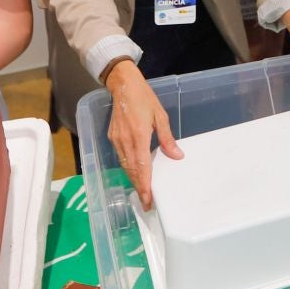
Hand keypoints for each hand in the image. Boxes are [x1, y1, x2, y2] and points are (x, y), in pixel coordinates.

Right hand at [104, 60, 180, 209]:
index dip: (145, 185)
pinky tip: (135, 172)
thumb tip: (177, 156)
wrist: (123, 85)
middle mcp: (125, 141)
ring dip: (133, 179)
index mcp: (139, 135)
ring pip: (125, 165)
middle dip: (139, 188)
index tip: (148, 200)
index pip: (142, 167)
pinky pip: (121, 157)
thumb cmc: (144, 98)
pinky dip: (128, 168)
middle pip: (132, 171)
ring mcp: (117, 140)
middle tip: (147, 203)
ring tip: (142, 191)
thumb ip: (167, 138)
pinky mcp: (112, 137)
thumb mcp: (160, 116)